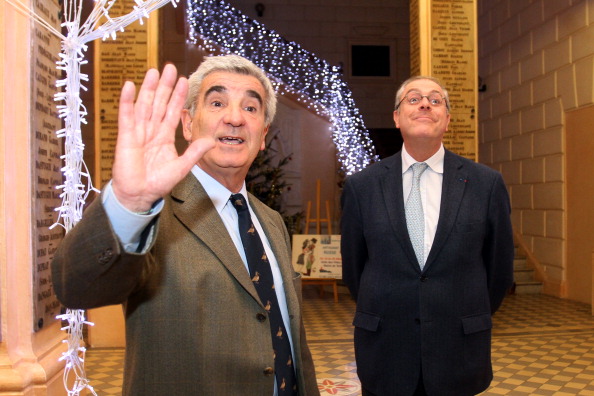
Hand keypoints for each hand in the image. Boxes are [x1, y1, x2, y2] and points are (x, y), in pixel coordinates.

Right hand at [111, 64, 214, 211]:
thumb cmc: (158, 183)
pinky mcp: (125, 137)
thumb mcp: (181, 167)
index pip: (173, 112)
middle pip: (159, 103)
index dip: (178, 96)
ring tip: (154, 71)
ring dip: (149, 88)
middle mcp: (151, 131)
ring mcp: (138, 132)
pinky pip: (126, 116)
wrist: (140, 195)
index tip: (184, 80)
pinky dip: (126, 101)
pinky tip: (129, 85)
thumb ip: (194, 153)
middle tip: (170, 67)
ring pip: (144, 105)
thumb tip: (212, 141)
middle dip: (165, 86)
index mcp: (164, 137)